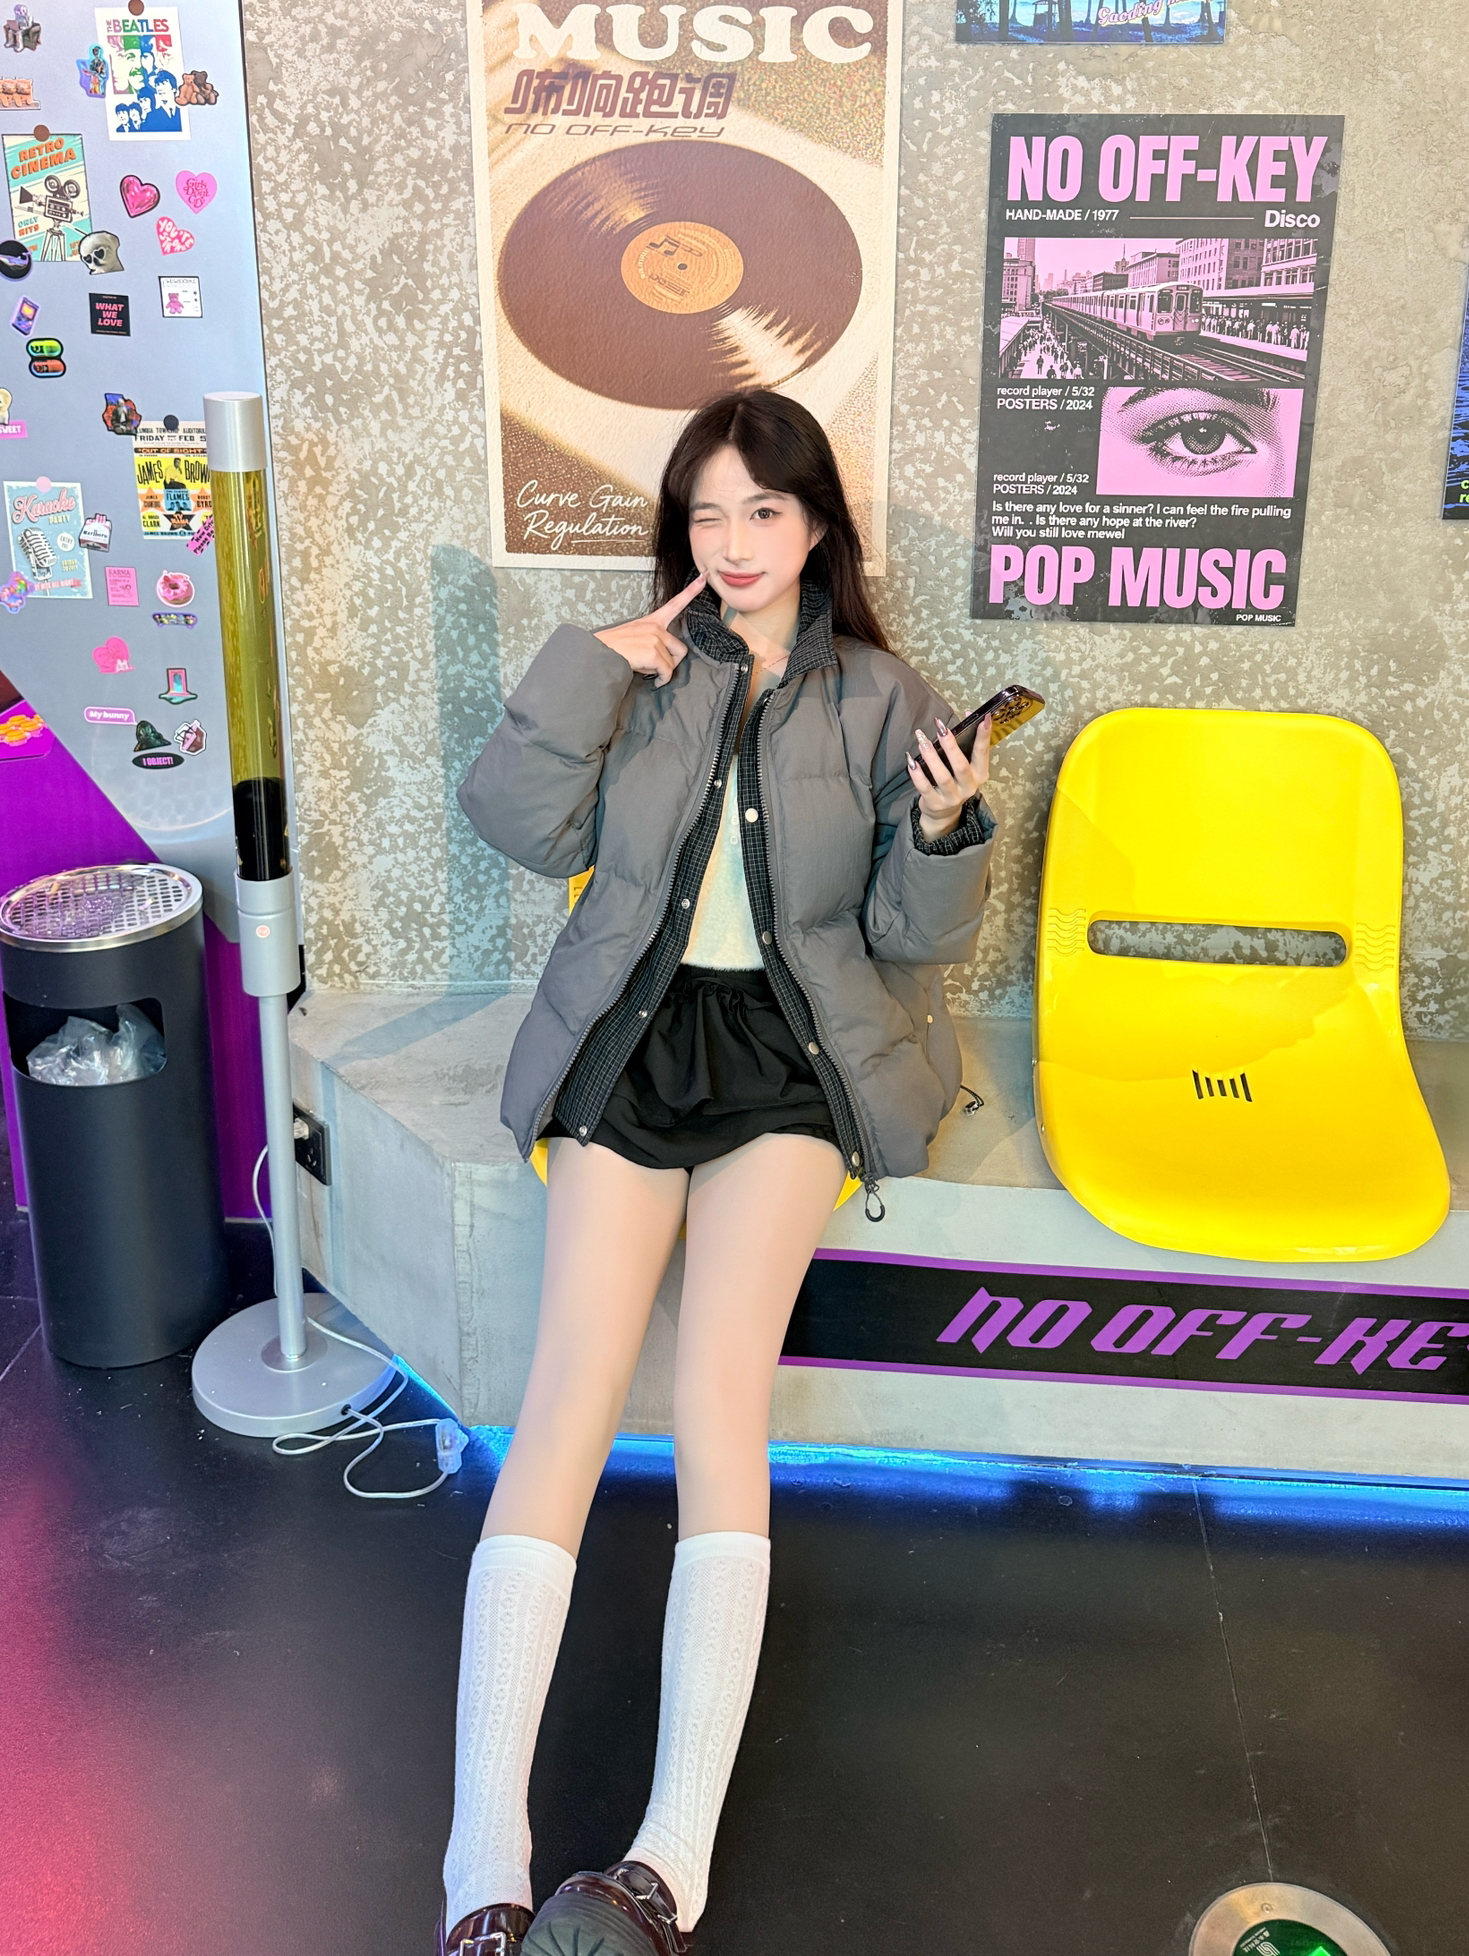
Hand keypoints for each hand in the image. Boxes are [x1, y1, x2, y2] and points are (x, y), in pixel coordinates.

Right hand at [594, 573, 706, 687]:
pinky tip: (654, 680)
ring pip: (673, 662)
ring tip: (647, 669)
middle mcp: (656, 627)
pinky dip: (662, 680)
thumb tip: (663, 660)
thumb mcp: (635, 636)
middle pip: (680, 649)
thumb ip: (653, 641)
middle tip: (656, 666)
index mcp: (652, 621)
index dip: (692, 590)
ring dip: (663, 671)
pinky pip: (667, 672)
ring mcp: (655, 638)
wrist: (599, 653)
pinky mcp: (654, 652)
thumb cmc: (614, 648)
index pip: (675, 603)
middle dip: (672, 662)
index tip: (704, 577)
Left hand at [907, 717, 989, 842]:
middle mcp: (969, 787)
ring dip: (931, 757)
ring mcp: (952, 797)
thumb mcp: (966, 764)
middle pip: (960, 765)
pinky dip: (917, 774)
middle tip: (940, 727)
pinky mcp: (935, 804)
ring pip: (942, 776)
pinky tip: (911, 761)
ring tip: (922, 740)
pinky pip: (925, 788)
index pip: (983, 752)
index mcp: (980, 774)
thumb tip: (969, 714)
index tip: (984, 717)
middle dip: (950, 745)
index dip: (984, 735)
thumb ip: (967, 741)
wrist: (945, 813)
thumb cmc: (956, 781)